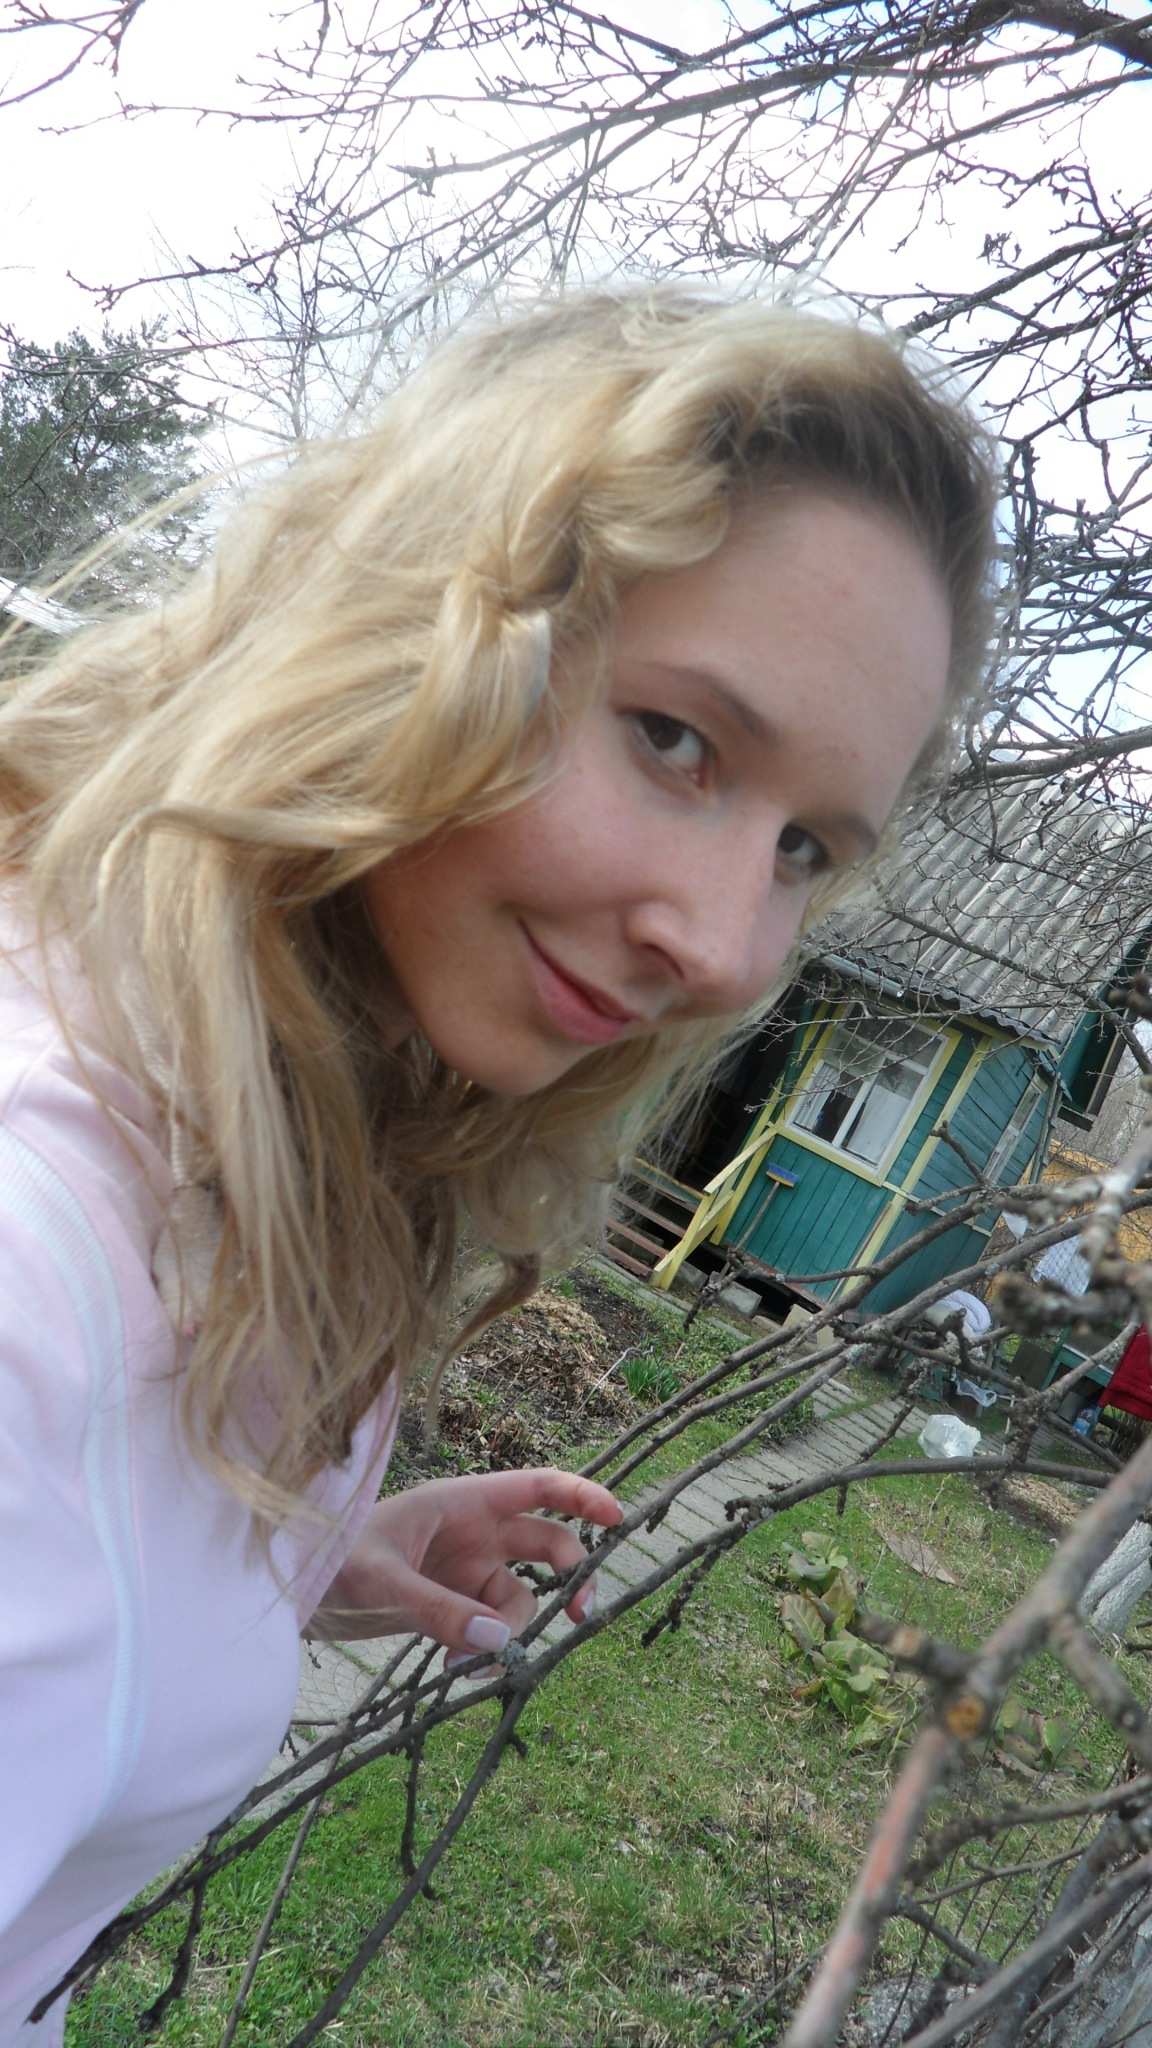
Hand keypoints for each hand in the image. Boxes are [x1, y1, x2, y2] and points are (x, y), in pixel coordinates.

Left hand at [306, 1467, 622, 1659]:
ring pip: (519, 1597)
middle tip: (581, 1615)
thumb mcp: (382, 1582)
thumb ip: (439, 1610)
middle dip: (572, 1577)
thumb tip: (498, 1640)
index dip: (584, 1496)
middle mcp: (473, 1532)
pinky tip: (453, 1667)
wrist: (290, 1591)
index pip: (539, 1487)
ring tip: (469, 1662)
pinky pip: (489, 1628)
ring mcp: (464, 1569)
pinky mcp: (450, 1604)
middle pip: (548, 1545)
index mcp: (463, 1501)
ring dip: (510, 1630)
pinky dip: (481, 1649)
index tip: (619, 1519)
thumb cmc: (328, 1561)